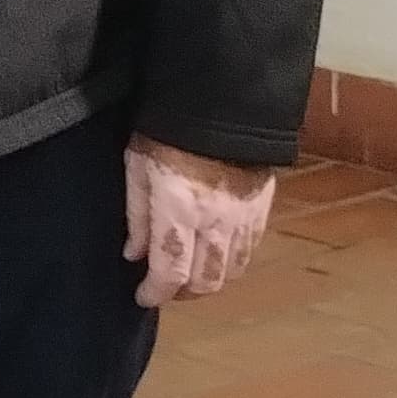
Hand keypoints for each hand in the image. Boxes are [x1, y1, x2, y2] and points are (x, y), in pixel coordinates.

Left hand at [124, 135, 279, 308]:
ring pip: (232, 271)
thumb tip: (134, 255)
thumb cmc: (167, 130)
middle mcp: (214, 223)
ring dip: (209, 280)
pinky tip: (217, 253)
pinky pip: (250, 250)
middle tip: (166, 286)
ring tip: (190, 273)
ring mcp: (243, 217)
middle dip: (182, 292)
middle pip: (205, 281)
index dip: (155, 293)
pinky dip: (232, 261)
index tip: (143, 297)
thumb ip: (137, 215)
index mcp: (178, 211)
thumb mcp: (137, 166)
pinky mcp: (262, 207)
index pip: (170, 273)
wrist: (222, 100)